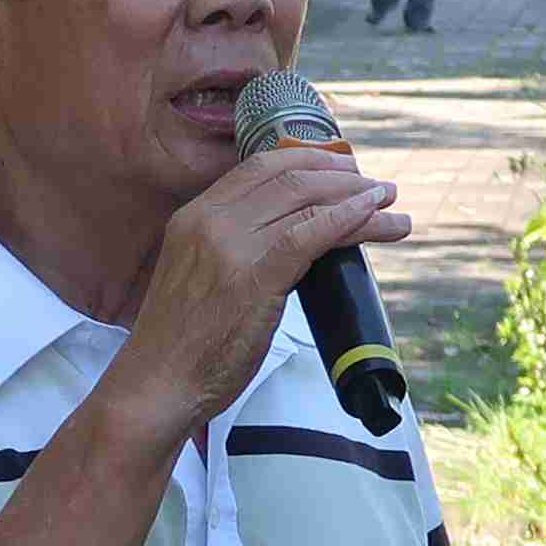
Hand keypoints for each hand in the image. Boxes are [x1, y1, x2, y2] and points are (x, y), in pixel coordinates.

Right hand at [95, 137, 409, 447]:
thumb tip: (287, 243)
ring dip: (357, 197)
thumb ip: (233, 250)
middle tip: (373, 185)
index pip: (259, 168)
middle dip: (340, 175)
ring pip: (307, 201)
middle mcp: (210, 221)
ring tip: (388, 202)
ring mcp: (232, 248)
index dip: (308, 160)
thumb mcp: (197, 276)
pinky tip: (376, 216)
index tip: (339, 168)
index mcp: (194, 216)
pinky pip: (312, 234)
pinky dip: (350, 219)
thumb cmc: (180, 344)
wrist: (156, 384)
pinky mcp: (255, 278)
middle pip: (289, 177)